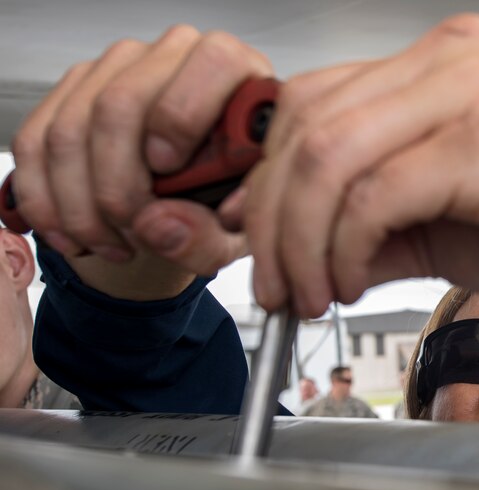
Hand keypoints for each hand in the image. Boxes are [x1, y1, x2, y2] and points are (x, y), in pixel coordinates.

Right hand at [11, 25, 266, 274]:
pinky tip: (77, 234)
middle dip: (118, 186)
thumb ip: (212, 234)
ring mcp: (121, 67)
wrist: (202, 201)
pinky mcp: (77, 88)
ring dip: (81, 204)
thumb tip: (158, 224)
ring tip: (114, 243)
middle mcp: (178, 57)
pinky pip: (37, 142)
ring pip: (71, 128)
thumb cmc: (230, 201)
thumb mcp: (239, 232)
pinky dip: (48, 201)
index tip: (169, 170)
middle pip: (121, 103)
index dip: (183, 117)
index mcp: (239, 76)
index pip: (214, 62)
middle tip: (136, 231)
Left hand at [221, 14, 478, 316]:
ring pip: (329, 155)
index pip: (313, 102)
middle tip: (275, 286)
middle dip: (271, 217)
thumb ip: (374, 221)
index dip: (270, 180)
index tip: (263, 246)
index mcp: (439, 64)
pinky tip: (354, 282)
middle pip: (306, 122)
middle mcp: (447, 60)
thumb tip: (299, 253)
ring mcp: (466, 91)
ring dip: (300, 239)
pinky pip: (376, 192)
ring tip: (312, 296)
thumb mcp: (449, 217)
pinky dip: (347, 247)